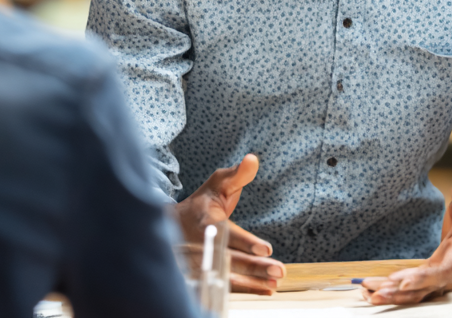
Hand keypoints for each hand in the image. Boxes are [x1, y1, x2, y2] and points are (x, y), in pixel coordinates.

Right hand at [175, 154, 285, 294]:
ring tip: (275, 283)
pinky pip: (224, 288)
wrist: (173, 226)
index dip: (245, 242)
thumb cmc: (202, 204)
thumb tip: (253, 159)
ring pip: (227, 277)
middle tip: (278, 270)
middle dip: (254, 267)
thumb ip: (237, 175)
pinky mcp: (203, 278)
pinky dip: (246, 291)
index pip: (226, 233)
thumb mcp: (218, 184)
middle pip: (229, 259)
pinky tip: (265, 290)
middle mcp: (202, 246)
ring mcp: (201, 265)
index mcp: (205, 222)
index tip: (265, 249)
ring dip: (252, 283)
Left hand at [360, 180, 451, 305]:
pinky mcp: (428, 283)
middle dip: (398, 293)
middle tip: (376, 292)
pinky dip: (391, 294)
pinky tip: (371, 293)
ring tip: (368, 294)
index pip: (441, 272)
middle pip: (423, 289)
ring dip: (391, 297)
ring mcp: (437, 282)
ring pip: (414, 295)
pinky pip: (410, 292)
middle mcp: (447, 274)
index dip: (422, 279)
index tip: (402, 283)